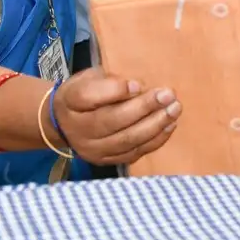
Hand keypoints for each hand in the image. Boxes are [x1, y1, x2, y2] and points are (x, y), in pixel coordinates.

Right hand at [53, 68, 180, 165]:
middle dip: (144, 108)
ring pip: (126, 140)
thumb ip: (108, 82)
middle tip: (168, 95)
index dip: (114, 90)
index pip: (87, 97)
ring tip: (174, 109)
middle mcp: (78, 130)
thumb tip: (137, 88)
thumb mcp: (89, 78)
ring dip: (155, 125)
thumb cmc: (84, 93)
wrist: (65, 124)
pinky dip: (155, 140)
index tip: (138, 84)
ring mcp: (92, 150)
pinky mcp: (106, 161)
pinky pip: (133, 153)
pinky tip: (169, 125)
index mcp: (69, 101)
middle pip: (112, 121)